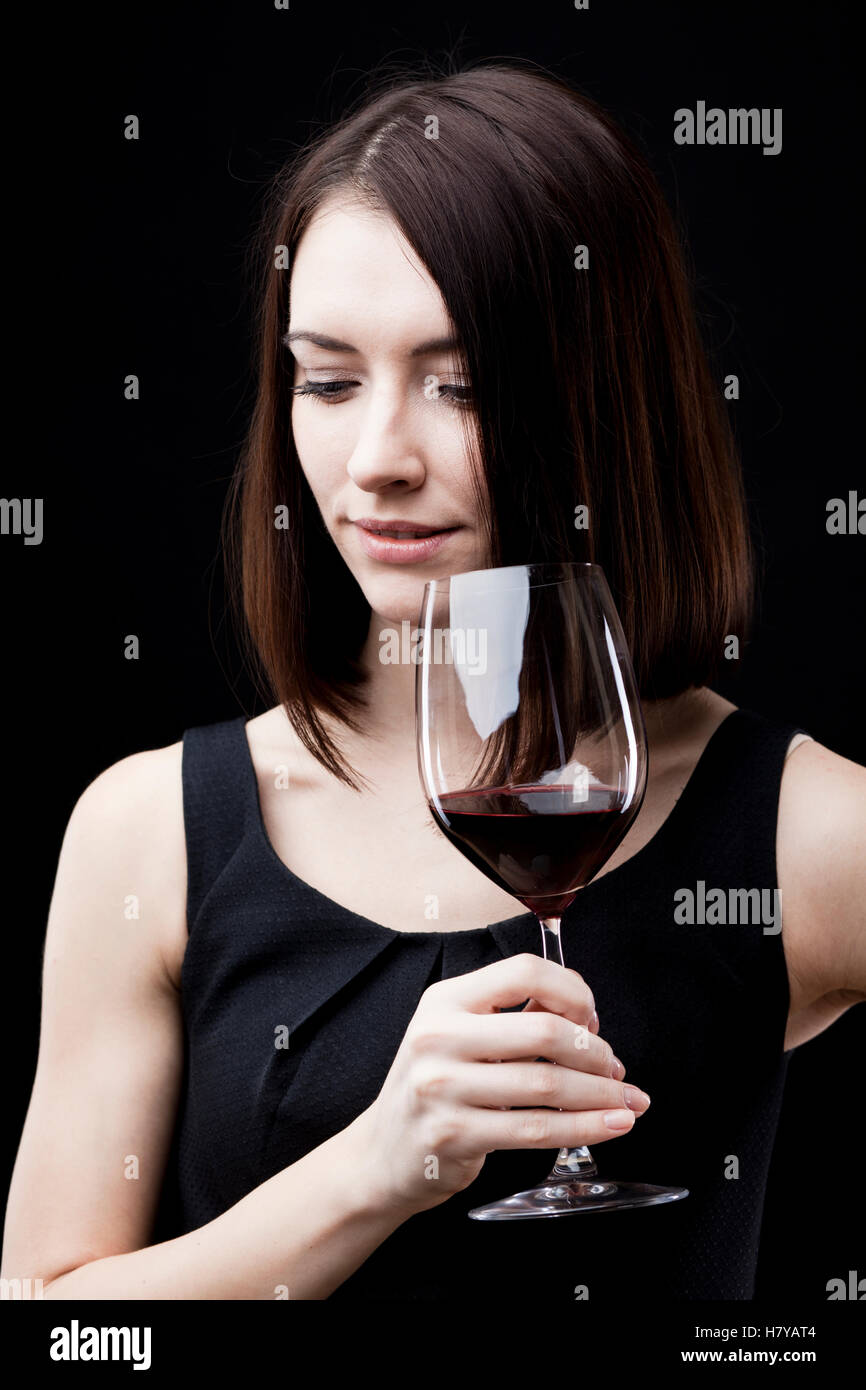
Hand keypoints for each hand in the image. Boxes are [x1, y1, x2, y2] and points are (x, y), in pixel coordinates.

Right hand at [351, 952, 649, 1217]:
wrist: (382, 1154)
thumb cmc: (435, 1089)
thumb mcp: (460, 1035)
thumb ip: (515, 1016)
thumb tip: (586, 1016)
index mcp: (445, 999)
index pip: (524, 972)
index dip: (572, 990)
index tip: (592, 1018)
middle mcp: (439, 1036)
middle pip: (543, 1029)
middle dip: (594, 1051)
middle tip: (614, 1067)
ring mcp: (443, 1086)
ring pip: (547, 1083)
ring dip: (601, 1093)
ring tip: (627, 1100)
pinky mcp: (455, 1134)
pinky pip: (538, 1129)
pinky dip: (586, 1128)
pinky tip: (612, 1125)